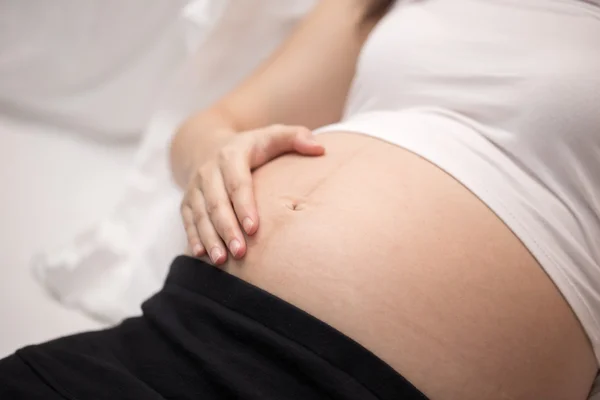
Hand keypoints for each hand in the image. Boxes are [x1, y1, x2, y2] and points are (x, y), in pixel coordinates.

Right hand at [180, 124, 324, 264]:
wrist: (210, 146)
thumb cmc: (253, 146)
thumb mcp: (273, 135)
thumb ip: (296, 137)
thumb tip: (320, 148)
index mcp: (231, 155)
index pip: (237, 183)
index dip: (244, 206)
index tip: (255, 229)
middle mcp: (208, 171)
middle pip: (216, 203)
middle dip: (227, 229)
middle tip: (240, 252)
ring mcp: (195, 187)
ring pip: (201, 215)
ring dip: (210, 238)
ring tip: (221, 260)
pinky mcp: (187, 201)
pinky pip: (188, 220)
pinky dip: (194, 238)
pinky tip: (202, 255)